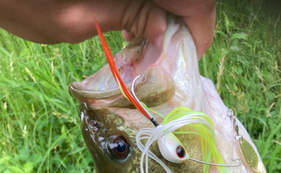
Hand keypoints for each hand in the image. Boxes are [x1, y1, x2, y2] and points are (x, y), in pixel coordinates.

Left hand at [0, 0, 215, 57]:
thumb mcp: (80, 17)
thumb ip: (131, 18)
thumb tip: (168, 34)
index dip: (199, 28)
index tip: (190, 56)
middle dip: (182, 24)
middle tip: (168, 56)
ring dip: (165, 15)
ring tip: (146, 46)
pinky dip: (148, 7)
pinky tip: (131, 26)